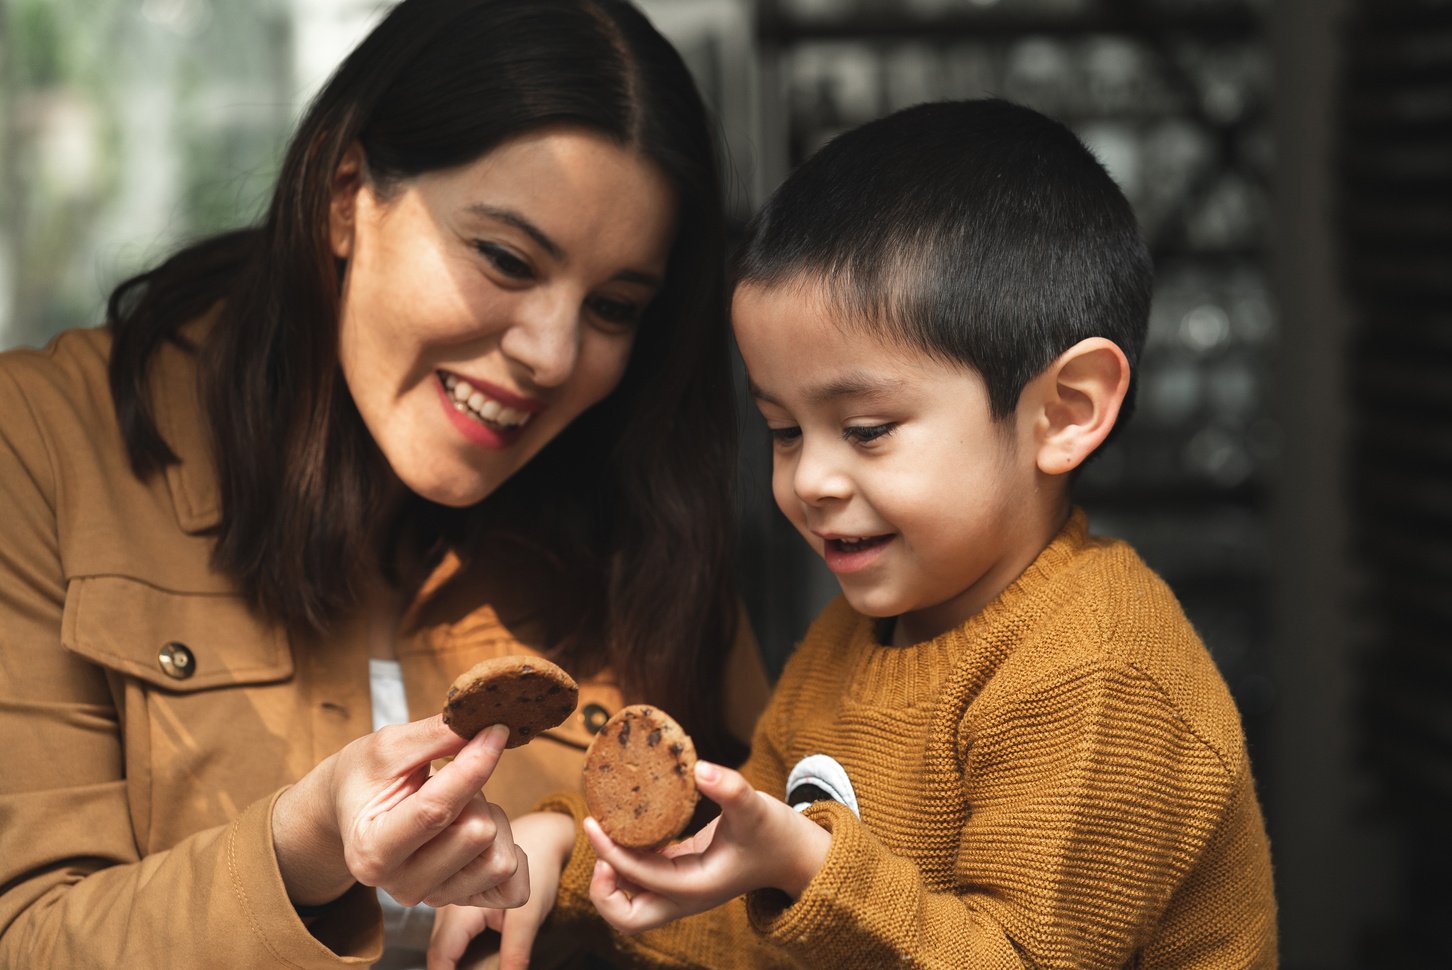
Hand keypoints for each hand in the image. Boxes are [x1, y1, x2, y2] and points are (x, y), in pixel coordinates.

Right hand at [273, 716, 528, 910]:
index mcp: (371, 851)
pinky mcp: (463, 902)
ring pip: (500, 858)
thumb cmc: (367, 776)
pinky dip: (510, 850)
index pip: (435, 811)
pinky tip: (481, 831)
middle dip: (476, 793)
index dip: (473, 767)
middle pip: (478, 834)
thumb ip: (435, 737)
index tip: (496, 730)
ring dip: (491, 819)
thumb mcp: (388, 747)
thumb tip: (486, 726)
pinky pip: (514, 886)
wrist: (354, 810)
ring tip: (460, 806)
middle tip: (449, 781)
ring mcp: (434, 898)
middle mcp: (401, 886)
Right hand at [428, 811, 576, 969]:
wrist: (542, 833)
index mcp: (460, 905)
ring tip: (474, 967)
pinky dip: (459, 945)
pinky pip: (451, 929)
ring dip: (454, 958)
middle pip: (439, 949)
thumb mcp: (530, 913)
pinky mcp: (457, 897)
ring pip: (443, 939)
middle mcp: (447, 900)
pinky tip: (473, 957)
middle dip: (449, 968)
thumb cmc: (539, 867)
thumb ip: (516, 950)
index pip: (440, 956)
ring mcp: (449, 898)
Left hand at [585, 761, 829, 933]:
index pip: (641, 879)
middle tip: (599, 853)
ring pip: (631, 902)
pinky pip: (642, 878)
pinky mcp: (680, 875)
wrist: (793, 854)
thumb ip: (731, 788)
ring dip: (611, 876)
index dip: (610, 853)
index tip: (593, 823)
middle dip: (604, 892)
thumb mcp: (757, 807)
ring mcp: (681, 890)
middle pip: (628, 918)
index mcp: (696, 888)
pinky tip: (624, 828)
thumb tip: (699, 768)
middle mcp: (684, 897)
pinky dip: (626, 861)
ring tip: (604, 834)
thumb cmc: (775, 834)